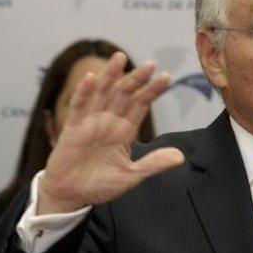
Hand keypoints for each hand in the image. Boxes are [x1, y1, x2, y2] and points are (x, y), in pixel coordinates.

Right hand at [39, 52, 184, 213]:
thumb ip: (153, 164)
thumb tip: (180, 157)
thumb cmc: (100, 184)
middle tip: (151, 64)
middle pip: (124, 93)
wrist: (72, 195)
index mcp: (124, 130)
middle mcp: (109, 121)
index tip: (167, 77)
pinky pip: (79, 106)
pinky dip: (84, 92)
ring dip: (110, 75)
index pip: (141, 104)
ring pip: (102, 92)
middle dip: (137, 78)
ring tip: (120, 57)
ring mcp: (90, 122)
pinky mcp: (73, 128)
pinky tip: (91, 79)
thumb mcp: (131, 176)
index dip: (152, 90)